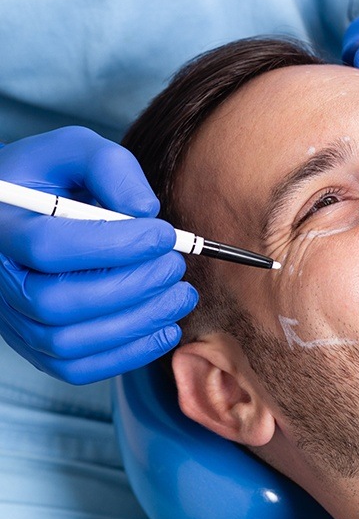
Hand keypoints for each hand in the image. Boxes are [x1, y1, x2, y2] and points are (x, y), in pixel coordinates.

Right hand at [0, 127, 197, 383]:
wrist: (33, 213)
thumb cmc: (56, 179)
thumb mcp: (76, 151)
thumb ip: (109, 167)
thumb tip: (145, 211)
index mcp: (2, 226)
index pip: (49, 247)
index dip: (115, 245)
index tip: (164, 234)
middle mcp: (1, 279)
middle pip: (59, 302)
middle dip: (131, 287)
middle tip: (175, 265)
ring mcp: (16, 318)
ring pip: (70, 342)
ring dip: (137, 322)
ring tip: (181, 295)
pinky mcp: (39, 344)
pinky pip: (77, 367)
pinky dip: (127, 355)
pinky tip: (166, 328)